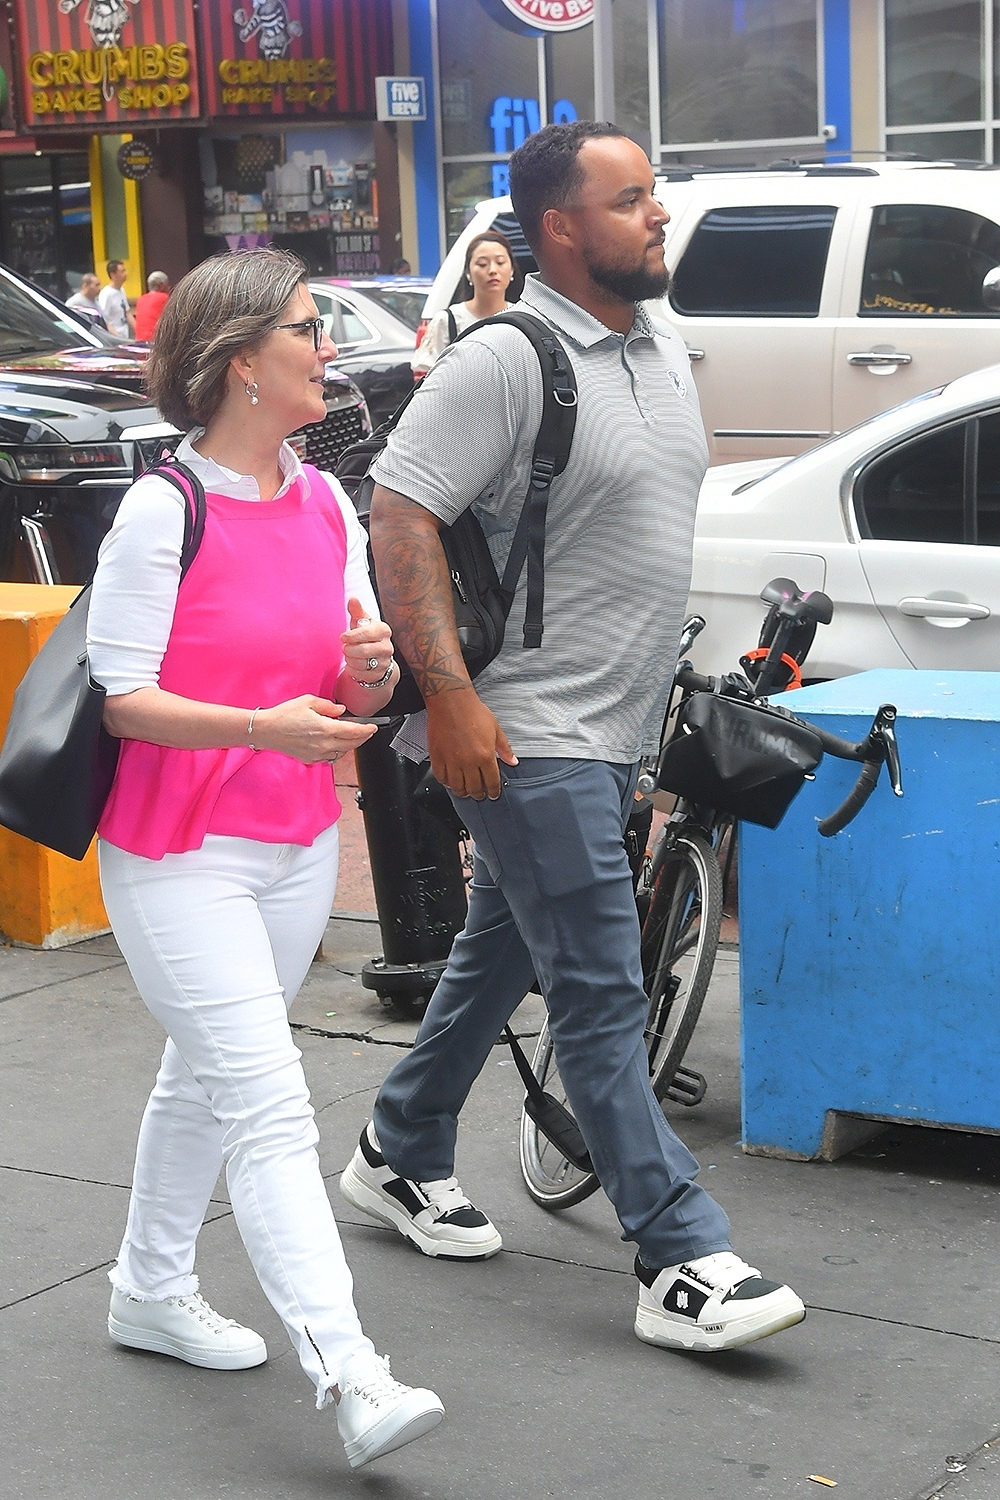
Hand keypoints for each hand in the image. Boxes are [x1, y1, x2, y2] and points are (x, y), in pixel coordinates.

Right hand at [252, 695, 376, 763]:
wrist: (266, 730)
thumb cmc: (284, 714)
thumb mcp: (308, 701)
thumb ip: (329, 706)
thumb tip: (341, 711)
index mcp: (325, 728)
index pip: (354, 731)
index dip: (367, 729)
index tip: (374, 727)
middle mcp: (324, 744)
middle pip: (352, 744)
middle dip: (362, 737)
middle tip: (367, 731)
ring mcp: (318, 753)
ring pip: (342, 752)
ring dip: (350, 745)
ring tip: (351, 736)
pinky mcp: (311, 759)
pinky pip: (331, 757)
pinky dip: (337, 751)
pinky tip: (335, 744)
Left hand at [342, 597, 393, 684]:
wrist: (377, 656)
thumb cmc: (366, 635)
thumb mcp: (361, 622)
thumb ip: (356, 611)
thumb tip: (353, 599)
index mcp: (383, 630)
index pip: (367, 633)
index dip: (352, 636)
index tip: (343, 637)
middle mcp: (387, 647)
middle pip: (363, 650)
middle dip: (349, 650)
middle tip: (345, 648)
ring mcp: (385, 662)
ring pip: (361, 663)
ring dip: (350, 660)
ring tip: (349, 655)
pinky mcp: (380, 674)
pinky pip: (361, 674)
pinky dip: (353, 670)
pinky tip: (352, 664)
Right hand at [426, 687, 516, 799]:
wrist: (451, 701)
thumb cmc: (473, 712)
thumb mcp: (496, 729)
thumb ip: (504, 748)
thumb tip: (513, 761)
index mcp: (485, 756)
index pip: (491, 782)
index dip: (493, 791)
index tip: (493, 794)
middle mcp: (469, 762)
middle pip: (474, 788)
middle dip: (478, 794)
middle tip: (479, 794)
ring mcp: (452, 761)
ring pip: (457, 787)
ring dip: (463, 792)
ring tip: (465, 791)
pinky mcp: (437, 757)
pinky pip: (441, 778)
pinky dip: (446, 783)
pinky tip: (450, 781)